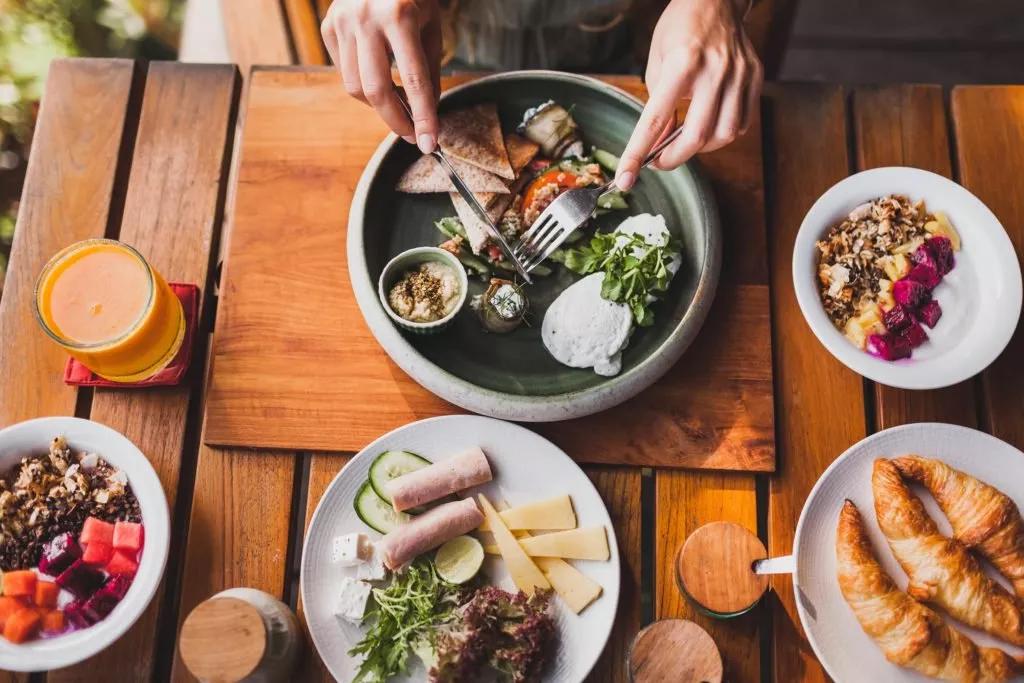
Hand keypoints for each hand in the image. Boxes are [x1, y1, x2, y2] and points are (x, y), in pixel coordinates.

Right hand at [321, 0, 442, 152]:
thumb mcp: (431, 28)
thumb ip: (429, 73)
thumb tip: (426, 117)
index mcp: (400, 16)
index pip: (414, 81)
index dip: (423, 117)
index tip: (430, 143)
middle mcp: (366, 18)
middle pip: (376, 91)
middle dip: (396, 121)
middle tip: (412, 135)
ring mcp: (342, 21)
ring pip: (355, 86)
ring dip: (379, 104)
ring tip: (398, 105)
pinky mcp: (328, 26)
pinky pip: (344, 71)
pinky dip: (363, 83)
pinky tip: (378, 77)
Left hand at [616, 0, 762, 189]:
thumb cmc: (680, 29)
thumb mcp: (656, 64)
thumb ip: (658, 106)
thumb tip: (659, 144)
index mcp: (682, 63)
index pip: (655, 120)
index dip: (638, 154)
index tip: (626, 177)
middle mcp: (715, 70)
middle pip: (696, 136)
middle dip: (674, 158)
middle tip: (660, 160)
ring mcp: (739, 74)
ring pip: (724, 135)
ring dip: (701, 148)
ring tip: (686, 140)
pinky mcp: (755, 77)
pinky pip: (742, 123)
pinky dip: (723, 134)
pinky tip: (710, 126)